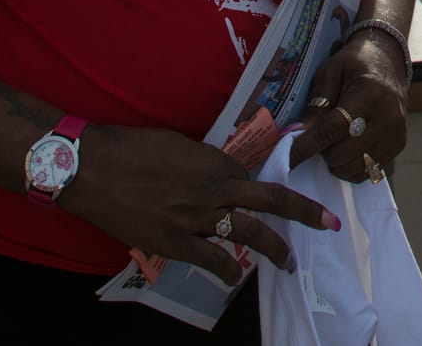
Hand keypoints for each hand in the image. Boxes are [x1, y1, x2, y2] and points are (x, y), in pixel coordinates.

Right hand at [55, 124, 335, 284]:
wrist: (92, 168)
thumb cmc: (129, 147)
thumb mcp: (174, 143)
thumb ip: (199, 160)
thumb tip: (207, 172)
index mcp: (214, 160)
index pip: (248, 177)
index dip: (252, 186)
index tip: (256, 194)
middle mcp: (214, 188)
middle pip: (270, 199)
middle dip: (304, 211)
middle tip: (328, 223)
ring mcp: (198, 218)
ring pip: (250, 233)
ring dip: (275, 249)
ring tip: (290, 261)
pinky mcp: (176, 243)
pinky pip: (213, 260)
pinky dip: (228, 270)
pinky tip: (236, 278)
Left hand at [291, 33, 407, 182]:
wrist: (389, 63)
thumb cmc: (355, 64)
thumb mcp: (330, 72)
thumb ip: (316, 104)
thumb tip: (298, 136)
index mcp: (371, 93)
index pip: (333, 129)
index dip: (306, 145)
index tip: (287, 158)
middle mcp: (388, 118)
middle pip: (341, 154)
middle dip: (321, 150)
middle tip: (318, 134)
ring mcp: (396, 135)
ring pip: (352, 168)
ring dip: (335, 160)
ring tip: (334, 138)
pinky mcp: (398, 147)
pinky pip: (366, 172)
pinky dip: (350, 165)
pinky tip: (348, 145)